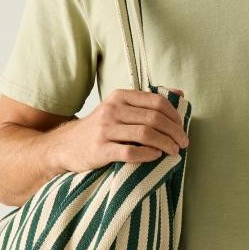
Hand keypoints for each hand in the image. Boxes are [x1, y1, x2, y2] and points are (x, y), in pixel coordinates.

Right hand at [54, 87, 188, 171]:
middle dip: (174, 132)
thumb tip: (180, 93)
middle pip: (153, 118)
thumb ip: (147, 101)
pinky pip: (130, 152)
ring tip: (174, 152)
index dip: (174, 115)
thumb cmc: (100, 128)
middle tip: (183, 143)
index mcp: (120, 96)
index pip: (156, 101)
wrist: (65, 146)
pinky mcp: (100, 149)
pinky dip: (148, 155)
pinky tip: (155, 157)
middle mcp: (112, 109)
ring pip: (145, 134)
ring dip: (165, 144)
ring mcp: (105, 129)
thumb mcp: (119, 107)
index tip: (182, 127)